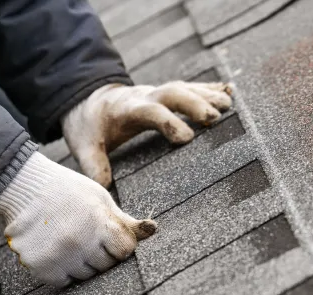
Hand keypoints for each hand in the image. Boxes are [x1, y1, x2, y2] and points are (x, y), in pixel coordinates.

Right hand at [0, 152, 155, 286]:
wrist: (25, 188)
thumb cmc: (70, 193)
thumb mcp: (102, 200)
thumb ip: (126, 221)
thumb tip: (154, 229)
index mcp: (99, 223)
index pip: (126, 251)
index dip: (120, 244)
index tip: (109, 235)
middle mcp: (79, 241)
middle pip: (107, 265)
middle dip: (102, 254)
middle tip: (86, 235)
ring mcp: (58, 256)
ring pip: (86, 276)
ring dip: (82, 264)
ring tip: (70, 240)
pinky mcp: (40, 266)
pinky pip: (64, 282)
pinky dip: (63, 271)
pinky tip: (57, 250)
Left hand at [61, 81, 232, 186]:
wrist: (88, 101)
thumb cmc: (90, 127)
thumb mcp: (83, 145)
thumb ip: (94, 164)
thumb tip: (103, 187)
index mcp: (127, 109)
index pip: (151, 112)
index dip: (168, 122)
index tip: (186, 137)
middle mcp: (145, 96)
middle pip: (173, 93)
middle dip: (195, 103)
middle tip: (215, 117)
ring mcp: (158, 93)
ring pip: (185, 88)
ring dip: (207, 95)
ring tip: (228, 105)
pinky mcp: (166, 94)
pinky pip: (190, 88)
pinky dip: (210, 89)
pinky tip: (229, 91)